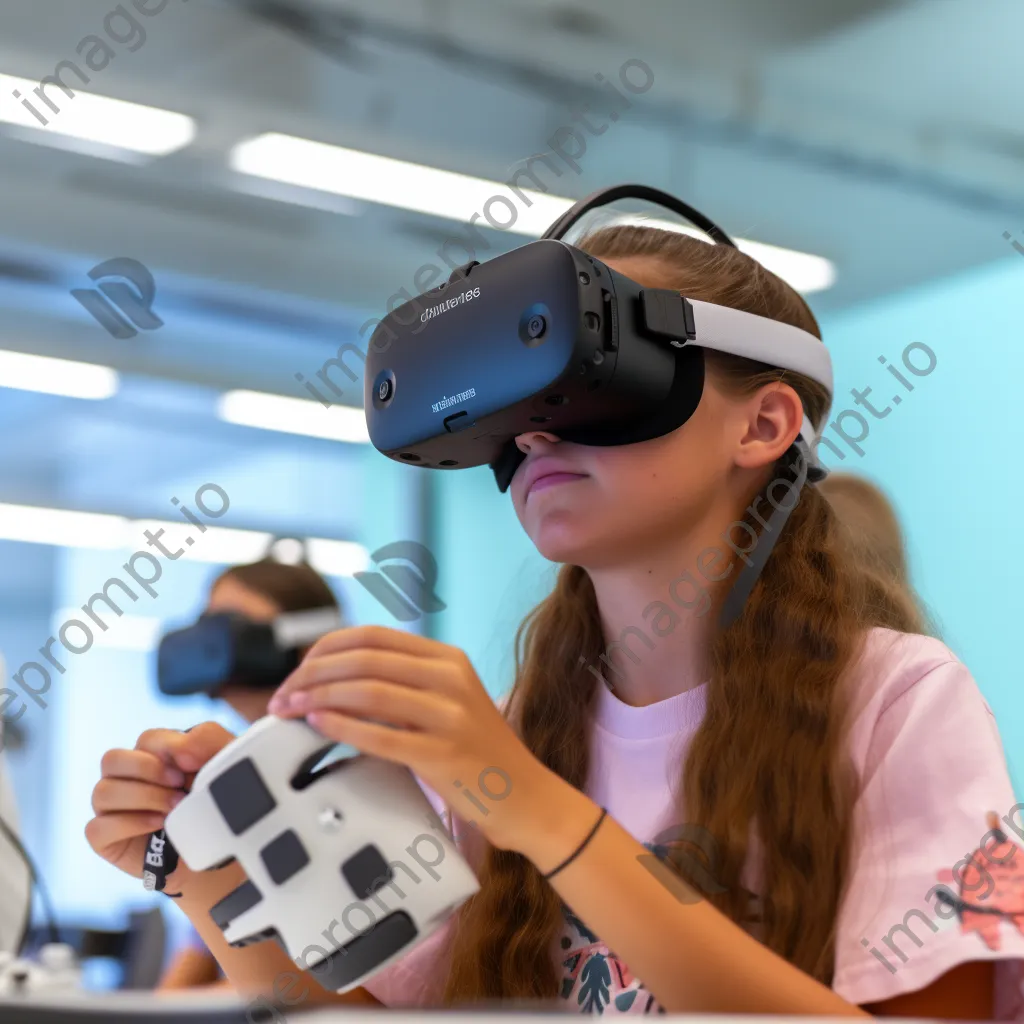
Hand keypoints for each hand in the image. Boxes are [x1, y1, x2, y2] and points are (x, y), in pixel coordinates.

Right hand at [86, 723, 234, 889]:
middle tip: (179, 785)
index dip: (168, 750)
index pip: (145, 740)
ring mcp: (113, 809)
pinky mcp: (106, 839)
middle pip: (111, 759)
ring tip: (174, 809)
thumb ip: (206, 739)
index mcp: (153, 755)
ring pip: (103, 792)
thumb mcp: (223, 761)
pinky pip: (97, 827)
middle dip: (148, 770)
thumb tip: (179, 749)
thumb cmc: (215, 802)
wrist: (217, 852)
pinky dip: (129, 824)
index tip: (192, 765)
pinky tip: (158, 825)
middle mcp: (126, 778)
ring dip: (143, 798)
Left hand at [267, 626, 573, 854]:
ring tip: (290, 711)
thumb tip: (330, 677)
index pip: (373, 636)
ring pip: (369, 691)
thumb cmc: (475, 752)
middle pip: (365, 659)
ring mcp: (451, 715)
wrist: (525, 795)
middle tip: (282, 696)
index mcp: (447, 658)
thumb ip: (400, 684)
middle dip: (312, 674)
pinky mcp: (445, 755)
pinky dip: (342, 728)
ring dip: (318, 699)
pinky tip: (318, 727)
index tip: (298, 671)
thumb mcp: (445, 701)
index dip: (326, 648)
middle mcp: (451, 678)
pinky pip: (381, 735)